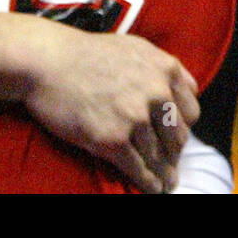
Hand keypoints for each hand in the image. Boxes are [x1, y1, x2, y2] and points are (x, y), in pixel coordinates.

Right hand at [20, 23, 199, 192]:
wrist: (46, 61)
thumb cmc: (85, 53)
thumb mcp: (134, 48)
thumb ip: (160, 69)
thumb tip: (180, 92)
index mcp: (165, 69)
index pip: (191, 111)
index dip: (182, 127)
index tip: (173, 137)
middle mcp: (156, 92)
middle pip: (179, 137)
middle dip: (173, 153)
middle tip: (168, 163)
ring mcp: (135, 116)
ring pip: (159, 156)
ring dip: (163, 173)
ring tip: (164, 182)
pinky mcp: (113, 139)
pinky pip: (139, 169)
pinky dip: (148, 183)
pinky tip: (152, 189)